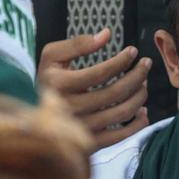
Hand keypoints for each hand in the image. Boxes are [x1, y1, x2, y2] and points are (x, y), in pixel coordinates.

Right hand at [39, 29, 150, 148]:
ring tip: (144, 84)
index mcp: (59, 85)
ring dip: (139, 96)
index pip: (100, 72)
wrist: (32, 114)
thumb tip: (106, 34)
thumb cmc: (47, 80)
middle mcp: (70, 109)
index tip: (133, 51)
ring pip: (121, 113)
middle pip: (115, 93)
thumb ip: (77, 43)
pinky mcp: (89, 144)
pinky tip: (142, 111)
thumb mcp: (52, 55)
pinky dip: (137, 124)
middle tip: (146, 64)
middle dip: (137, 75)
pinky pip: (120, 136)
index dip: (121, 60)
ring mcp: (80, 129)